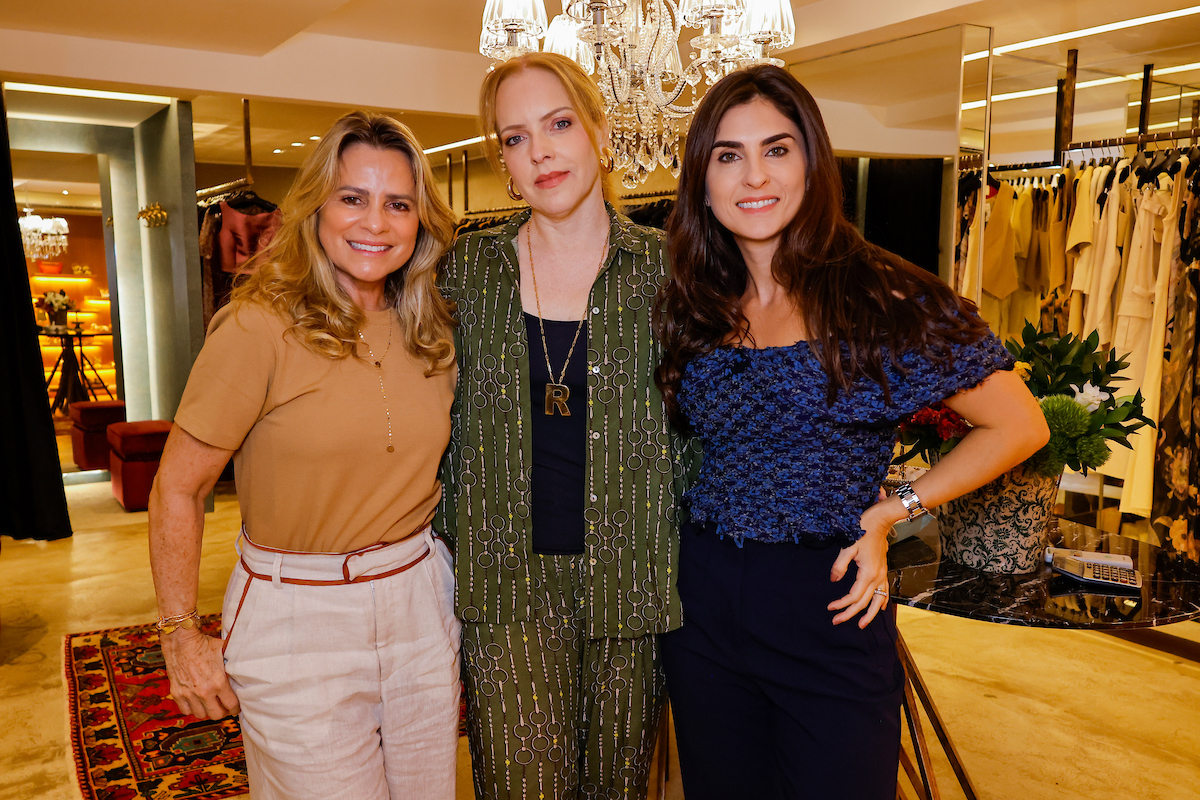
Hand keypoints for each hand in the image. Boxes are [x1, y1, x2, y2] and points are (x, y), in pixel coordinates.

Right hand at [160, 626, 238, 719]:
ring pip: (201, 714)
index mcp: (219, 682)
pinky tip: (197, 701)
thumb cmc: (205, 645)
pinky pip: (186, 710)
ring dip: (207, 710)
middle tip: (224, 707)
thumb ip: (235, 665)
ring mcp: (189, 693)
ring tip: (210, 704)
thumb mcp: (225, 653)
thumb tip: (248, 670)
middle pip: (216, 715)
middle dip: (223, 712)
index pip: (231, 705)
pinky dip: (192, 708)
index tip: (236, 707)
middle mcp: (204, 691)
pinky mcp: (177, 693)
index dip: (236, 708)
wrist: (182, 641)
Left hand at [827, 493, 899, 627]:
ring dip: (870, 614)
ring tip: (861, 625)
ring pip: (878, 601)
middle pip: (864, 602)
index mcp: (868, 573)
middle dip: (850, 614)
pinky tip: (881, 608)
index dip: (841, 604)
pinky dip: (882, 602)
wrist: (880, 519)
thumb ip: (839, 565)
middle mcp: (877, 577)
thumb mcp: (847, 545)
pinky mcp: (884, 570)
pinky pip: (885, 590)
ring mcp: (882, 574)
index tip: (830, 608)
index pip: (853, 596)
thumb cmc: (862, 529)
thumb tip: (833, 580)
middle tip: (837, 621)